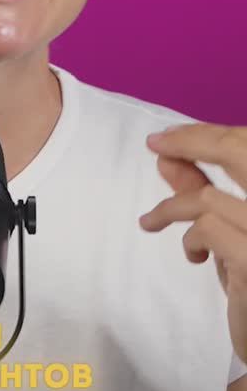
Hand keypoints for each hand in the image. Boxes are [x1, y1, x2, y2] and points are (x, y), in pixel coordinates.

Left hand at [139, 122, 246, 362]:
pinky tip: (196, 257)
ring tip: (151, 222)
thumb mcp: (229, 231)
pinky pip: (206, 229)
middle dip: (193, 142)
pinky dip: (190, 239)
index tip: (171, 135)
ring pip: (209, 198)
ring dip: (172, 208)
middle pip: (240, 153)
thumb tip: (168, 156)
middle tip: (155, 142)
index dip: (211, 133)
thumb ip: (203, 192)